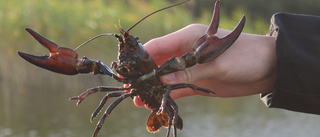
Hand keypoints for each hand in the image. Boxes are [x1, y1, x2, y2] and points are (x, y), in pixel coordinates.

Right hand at [134, 24, 276, 107]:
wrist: (269, 68)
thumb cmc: (245, 56)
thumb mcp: (216, 64)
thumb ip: (188, 72)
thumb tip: (161, 79)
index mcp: (188, 38)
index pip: (159, 45)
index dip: (142, 58)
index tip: (129, 71)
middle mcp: (186, 52)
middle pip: (159, 63)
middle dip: (145, 76)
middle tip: (132, 90)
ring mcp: (192, 68)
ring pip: (166, 77)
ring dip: (154, 87)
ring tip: (141, 100)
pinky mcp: (198, 82)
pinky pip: (178, 88)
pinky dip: (168, 95)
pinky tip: (157, 103)